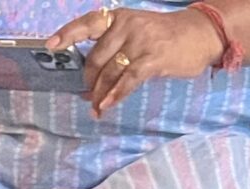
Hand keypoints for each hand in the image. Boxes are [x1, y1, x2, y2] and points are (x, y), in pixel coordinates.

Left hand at [47, 4, 226, 111]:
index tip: (50, 45)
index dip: (67, 34)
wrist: (198, 34)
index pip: (87, 23)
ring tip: (97, 109)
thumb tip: (92, 80)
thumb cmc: (164, 37)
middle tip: (88, 97)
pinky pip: (128, 80)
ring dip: (101, 94)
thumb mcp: (136, 31)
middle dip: (90, 81)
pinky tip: (109, 105)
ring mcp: (140, 41)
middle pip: (96, 58)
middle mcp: (126, 26)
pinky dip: (116, 94)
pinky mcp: (153, 58)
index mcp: (118, 17)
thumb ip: (114, 49)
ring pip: (110, 72)